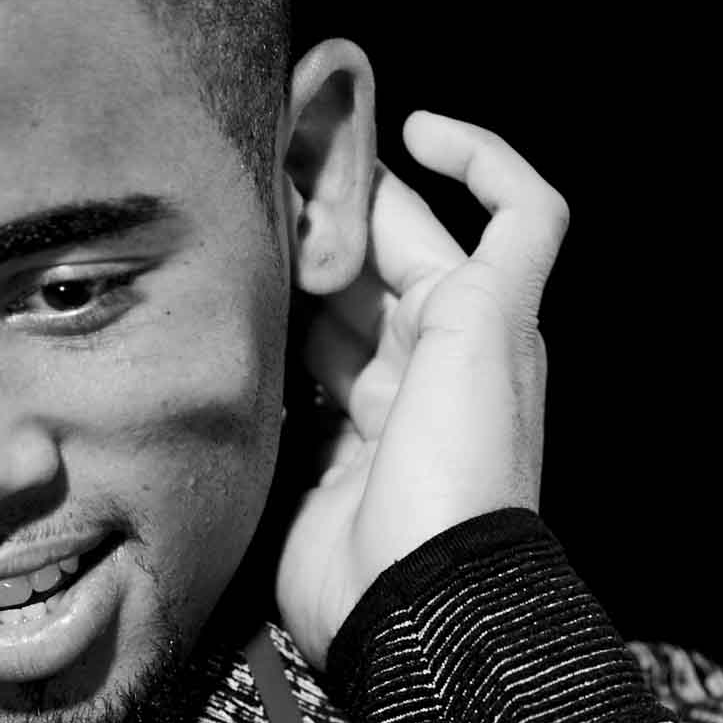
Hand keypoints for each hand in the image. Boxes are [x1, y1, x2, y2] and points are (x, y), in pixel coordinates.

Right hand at [274, 111, 565, 671]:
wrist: (415, 600)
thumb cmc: (461, 460)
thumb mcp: (491, 328)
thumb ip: (498, 239)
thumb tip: (426, 171)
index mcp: (483, 321)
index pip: (484, 215)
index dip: (464, 154)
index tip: (403, 122)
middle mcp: (430, 358)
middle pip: (385, 256)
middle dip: (336, 207)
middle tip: (266, 167)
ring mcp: (372, 409)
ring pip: (327, 312)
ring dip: (290, 271)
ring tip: (234, 230)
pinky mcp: (317, 457)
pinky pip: (284, 383)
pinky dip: (260, 349)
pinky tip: (224, 319)